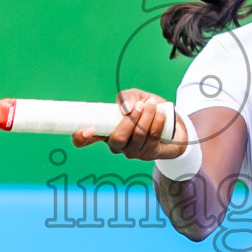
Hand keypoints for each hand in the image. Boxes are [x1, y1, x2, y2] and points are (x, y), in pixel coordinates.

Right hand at [70, 88, 189, 161]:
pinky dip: (157, 122)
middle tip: (140, 105)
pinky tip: (160, 112)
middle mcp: (116, 146)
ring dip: (147, 117)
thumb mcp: (135, 97)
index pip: (84, 141)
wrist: (171, 123)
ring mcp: (133, 152)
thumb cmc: (146, 109)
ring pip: (138, 136)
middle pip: (118, 139)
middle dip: (131, 120)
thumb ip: (126, 97)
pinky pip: (152, 138)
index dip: (81, 138)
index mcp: (105, 132)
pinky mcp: (149, 154)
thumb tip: (126, 108)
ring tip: (152, 104)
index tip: (88, 129)